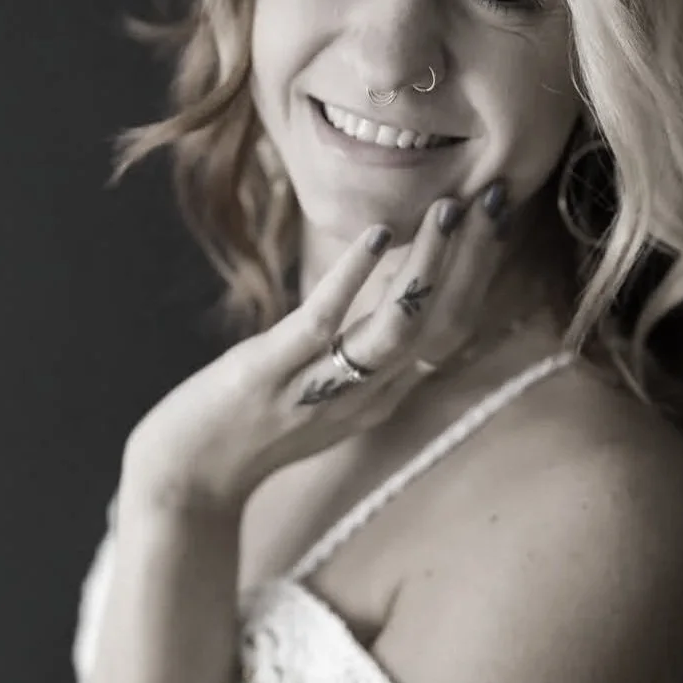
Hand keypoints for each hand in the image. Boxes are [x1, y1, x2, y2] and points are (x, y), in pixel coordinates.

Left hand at [118, 179, 513, 518]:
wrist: (186, 483)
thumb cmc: (251, 428)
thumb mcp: (324, 394)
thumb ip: (363, 354)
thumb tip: (389, 296)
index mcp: (382, 395)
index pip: (452, 332)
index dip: (480, 275)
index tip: (495, 218)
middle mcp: (366, 396)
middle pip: (441, 327)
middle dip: (474, 261)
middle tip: (495, 199)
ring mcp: (320, 387)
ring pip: (396, 327)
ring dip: (429, 267)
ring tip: (450, 211)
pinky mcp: (268, 375)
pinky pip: (322, 324)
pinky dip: (353, 277)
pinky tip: (377, 235)